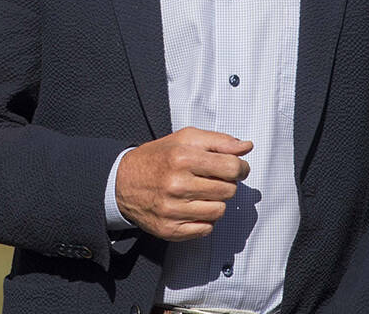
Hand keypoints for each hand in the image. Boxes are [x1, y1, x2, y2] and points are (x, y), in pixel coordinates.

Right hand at [113, 126, 251, 240]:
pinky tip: (192, 207)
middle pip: (229, 190)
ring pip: (219, 211)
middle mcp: (176, 184)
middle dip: (226, 184)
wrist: (122, 182)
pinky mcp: (170, 229)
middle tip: (212, 179)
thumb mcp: (184, 139)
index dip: (240, 167)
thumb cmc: (157, 158)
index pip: (232, 167)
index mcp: (181, 157)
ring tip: (200, 193)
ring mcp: (173, 209)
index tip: (236, 167)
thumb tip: (246, 147)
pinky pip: (206, 229)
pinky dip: (204, 219)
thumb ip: (218, 141)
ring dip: (215, 202)